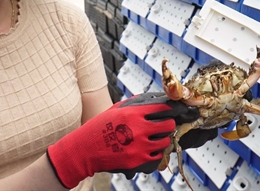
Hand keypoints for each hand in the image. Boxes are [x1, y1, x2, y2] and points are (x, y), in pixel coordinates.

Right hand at [46, 92, 193, 187]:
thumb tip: (155, 100)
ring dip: (162, 139)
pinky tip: (146, 148)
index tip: (174, 111)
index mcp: (133, 113)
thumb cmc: (99, 127)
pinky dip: (154, 152)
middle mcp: (138, 129)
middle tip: (164, 126)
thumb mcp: (116, 109)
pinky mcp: (138, 161)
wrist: (85, 149)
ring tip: (153, 138)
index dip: (171, 109)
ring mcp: (139, 146)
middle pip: (169, 125)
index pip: (163, 108)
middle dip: (168, 125)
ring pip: (165, 142)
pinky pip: (157, 156)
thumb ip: (136, 105)